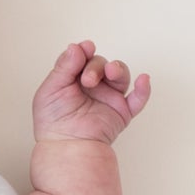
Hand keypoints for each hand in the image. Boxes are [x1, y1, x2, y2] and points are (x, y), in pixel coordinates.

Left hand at [32, 40, 150, 144]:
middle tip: (87, 79)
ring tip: (111, 72)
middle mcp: (92, 87)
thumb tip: (76, 47)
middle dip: (96, 66)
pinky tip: (143, 80)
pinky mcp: (121, 112)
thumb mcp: (51, 89)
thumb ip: (64, 67)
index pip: (83, 58)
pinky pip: (138, 99)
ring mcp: (108, 98)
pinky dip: (143, 89)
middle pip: (101, 63)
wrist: (66, 147)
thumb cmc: (53, 123)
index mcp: (73, 80)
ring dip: (118, 69)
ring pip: (120, 75)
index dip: (85, 51)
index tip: (85, 49)